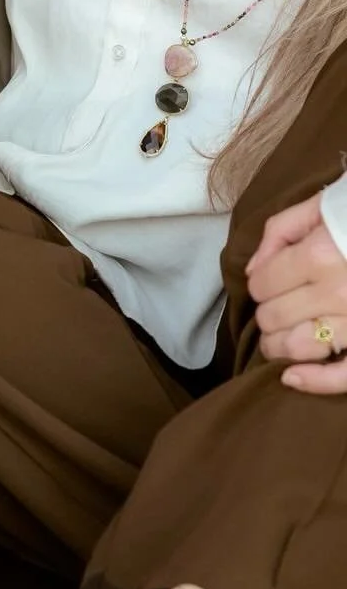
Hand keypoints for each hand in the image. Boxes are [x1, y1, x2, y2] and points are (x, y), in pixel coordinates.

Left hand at [247, 191, 346, 391]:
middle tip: (270, 311)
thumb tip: (252, 272)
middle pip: (276, 317)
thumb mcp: (319, 207)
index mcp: (319, 255)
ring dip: (279, 347)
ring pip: (300, 347)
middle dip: (266, 315)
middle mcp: (338, 293)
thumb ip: (279, 233)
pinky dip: (315, 381)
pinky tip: (291, 378)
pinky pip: (345, 375)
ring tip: (275, 342)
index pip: (263, 284)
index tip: (265, 283)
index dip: (259, 285)